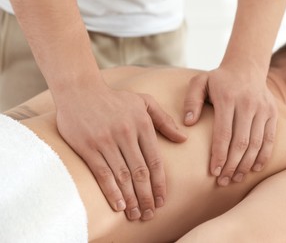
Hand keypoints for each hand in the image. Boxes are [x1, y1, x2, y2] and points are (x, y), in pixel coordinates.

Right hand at [56, 83, 185, 220]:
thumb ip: (164, 120)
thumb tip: (184, 138)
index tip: (162, 200)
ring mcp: (106, 141)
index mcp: (142, 124)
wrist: (80, 91)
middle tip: (151, 213)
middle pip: (140, 172)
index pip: (155, 160)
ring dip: (132, 198)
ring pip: (123, 176)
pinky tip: (120, 205)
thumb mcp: (144, 102)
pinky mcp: (88, 147)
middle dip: (147, 196)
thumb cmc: (115, 98)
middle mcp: (126, 134)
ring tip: (138, 214)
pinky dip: (112, 191)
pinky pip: (102, 174)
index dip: (160, 183)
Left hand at [183, 68, 276, 185]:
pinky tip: (254, 169)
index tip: (214, 172)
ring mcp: (262, 109)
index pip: (223, 133)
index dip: (219, 155)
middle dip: (232, 165)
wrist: (247, 67)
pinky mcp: (272, 113)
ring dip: (246, 164)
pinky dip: (263, 156)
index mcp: (228, 98)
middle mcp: (247, 104)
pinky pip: (269, 139)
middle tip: (223, 181)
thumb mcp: (200, 82)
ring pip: (256, 143)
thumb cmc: (219, 79)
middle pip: (241, 142)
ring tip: (236, 178)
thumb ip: (191, 100)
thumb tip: (188, 123)